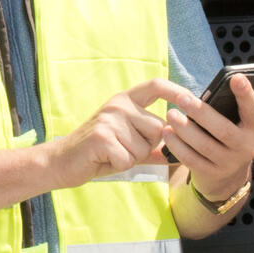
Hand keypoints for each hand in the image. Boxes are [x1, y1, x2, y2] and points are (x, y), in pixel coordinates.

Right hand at [48, 77, 193, 187]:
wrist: (61, 162)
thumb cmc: (98, 153)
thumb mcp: (127, 144)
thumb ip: (153, 145)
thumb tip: (181, 152)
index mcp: (125, 100)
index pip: (155, 86)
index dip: (176, 91)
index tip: (192, 99)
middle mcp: (118, 105)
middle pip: (158, 129)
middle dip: (146, 147)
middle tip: (122, 149)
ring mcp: (109, 118)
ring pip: (144, 147)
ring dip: (132, 158)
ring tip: (112, 154)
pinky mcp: (102, 136)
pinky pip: (129, 159)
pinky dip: (119, 166)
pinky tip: (104, 160)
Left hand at [164, 74, 253, 201]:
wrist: (228, 176)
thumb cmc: (235, 137)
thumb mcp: (248, 122)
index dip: (246, 94)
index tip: (236, 78)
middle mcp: (247, 147)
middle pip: (223, 130)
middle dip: (202, 113)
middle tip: (182, 98)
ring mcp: (229, 163)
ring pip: (205, 146)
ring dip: (185, 129)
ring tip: (171, 114)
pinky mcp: (211, 174)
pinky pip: (192, 160)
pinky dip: (178, 146)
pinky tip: (168, 133)